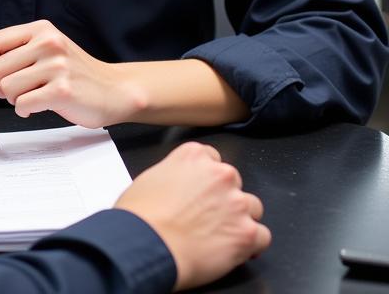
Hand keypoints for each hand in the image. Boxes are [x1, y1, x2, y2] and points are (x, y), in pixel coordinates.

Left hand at [0, 19, 133, 127]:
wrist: (114, 89)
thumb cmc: (74, 73)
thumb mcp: (48, 48)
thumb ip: (18, 49)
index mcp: (40, 30)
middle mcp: (48, 43)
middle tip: (11, 92)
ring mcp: (56, 66)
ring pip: (7, 87)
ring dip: (12, 99)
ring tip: (29, 97)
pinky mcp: (62, 91)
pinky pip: (23, 104)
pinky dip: (24, 110)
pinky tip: (36, 107)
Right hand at [116, 142, 270, 289]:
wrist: (146, 244)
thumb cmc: (142, 216)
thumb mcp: (152, 177)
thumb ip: (177, 174)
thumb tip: (183, 187)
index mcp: (194, 155)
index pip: (213, 160)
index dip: (208, 180)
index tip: (203, 191)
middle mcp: (219, 174)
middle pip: (235, 183)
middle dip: (225, 198)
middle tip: (208, 216)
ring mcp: (236, 203)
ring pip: (253, 208)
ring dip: (240, 220)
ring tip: (220, 234)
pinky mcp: (246, 233)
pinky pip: (263, 236)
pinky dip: (251, 245)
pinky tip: (234, 249)